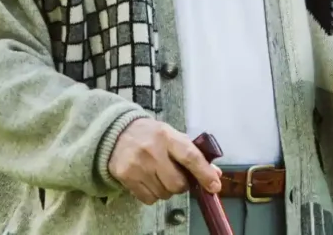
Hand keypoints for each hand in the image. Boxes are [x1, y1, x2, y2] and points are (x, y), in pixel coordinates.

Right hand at [108, 118, 222, 204]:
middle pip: (178, 183)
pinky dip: (153, 194)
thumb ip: (193, 153)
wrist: (116, 133)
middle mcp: (152, 151)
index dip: (205, 173)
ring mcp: (137, 165)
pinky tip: (148, 180)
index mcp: (167, 136)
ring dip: (166, 190)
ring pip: (164, 194)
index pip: (191, 157)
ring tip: (159, 175)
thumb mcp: (172, 136)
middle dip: (182, 185)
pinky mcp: (126, 177)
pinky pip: (149, 199)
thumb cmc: (150, 135)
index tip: (214, 186)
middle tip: (176, 176)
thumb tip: (215, 174)